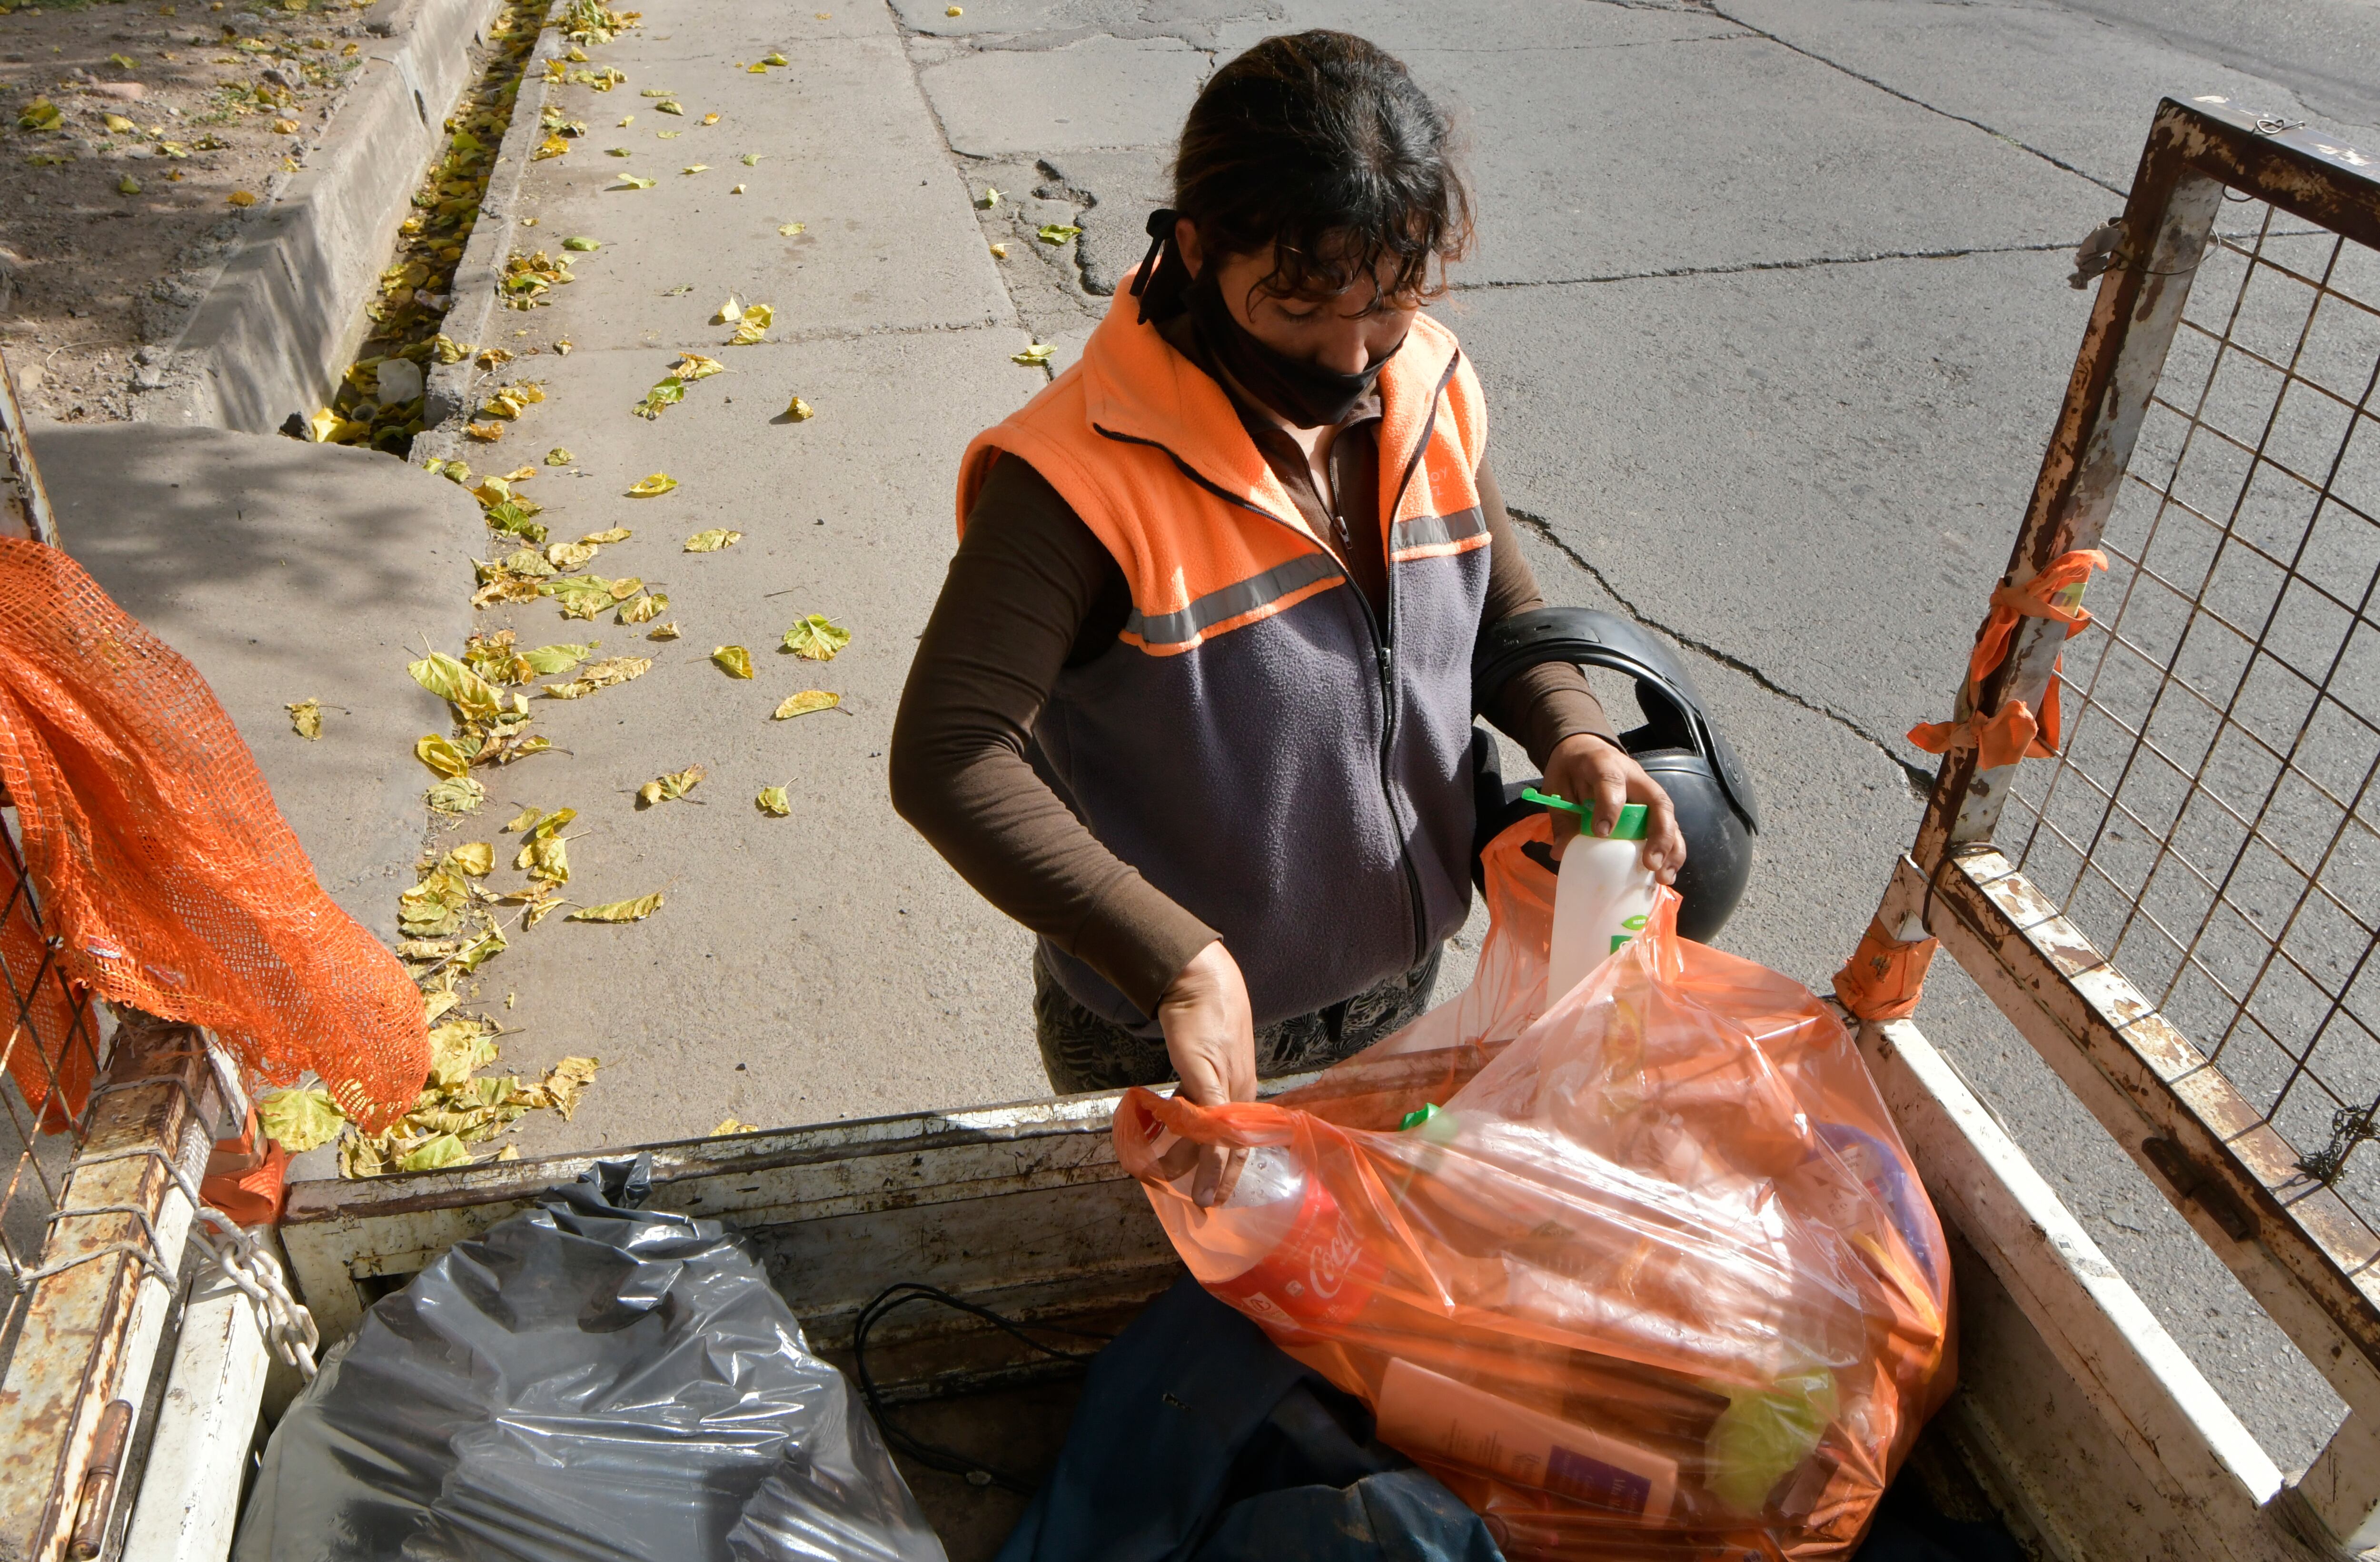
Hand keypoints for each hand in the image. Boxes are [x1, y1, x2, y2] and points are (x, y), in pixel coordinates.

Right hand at [1156, 940, 1256, 1206]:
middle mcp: (1240, 1093)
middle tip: (1194, 1201)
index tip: (1215, 1196)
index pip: (1241, 1143)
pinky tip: (1170, 1156)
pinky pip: (1206, 1125)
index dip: (1229, 1173)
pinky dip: (1197, 1147)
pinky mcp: (1208, 1079)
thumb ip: (1201, 1087)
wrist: (1200, 981)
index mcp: (1242, 1091)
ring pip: (1214, 1141)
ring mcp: (1227, 1087)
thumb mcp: (1205, 1059)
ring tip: (1158, 1172)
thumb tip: (1188, 1111)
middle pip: (1231, 1149)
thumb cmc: (1203, 1017)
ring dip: (1185, 1164)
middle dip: (1211, 1179)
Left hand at [1541, 733, 1686, 883]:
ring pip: (1670, 817)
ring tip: (1663, 877)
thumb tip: (1561, 852)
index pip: (1611, 781)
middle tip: (1650, 863)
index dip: (1610, 806)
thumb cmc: (1572, 770)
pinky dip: (1671, 852)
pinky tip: (1664, 875)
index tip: (1602, 833)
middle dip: (1659, 835)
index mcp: (1604, 764)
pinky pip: (1669, 828)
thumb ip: (1563, 818)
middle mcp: (1634, 776)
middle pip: (1657, 801)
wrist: (1585, 750)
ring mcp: (1648, 791)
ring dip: (1671, 849)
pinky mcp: (1653, 807)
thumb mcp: (1558, 788)